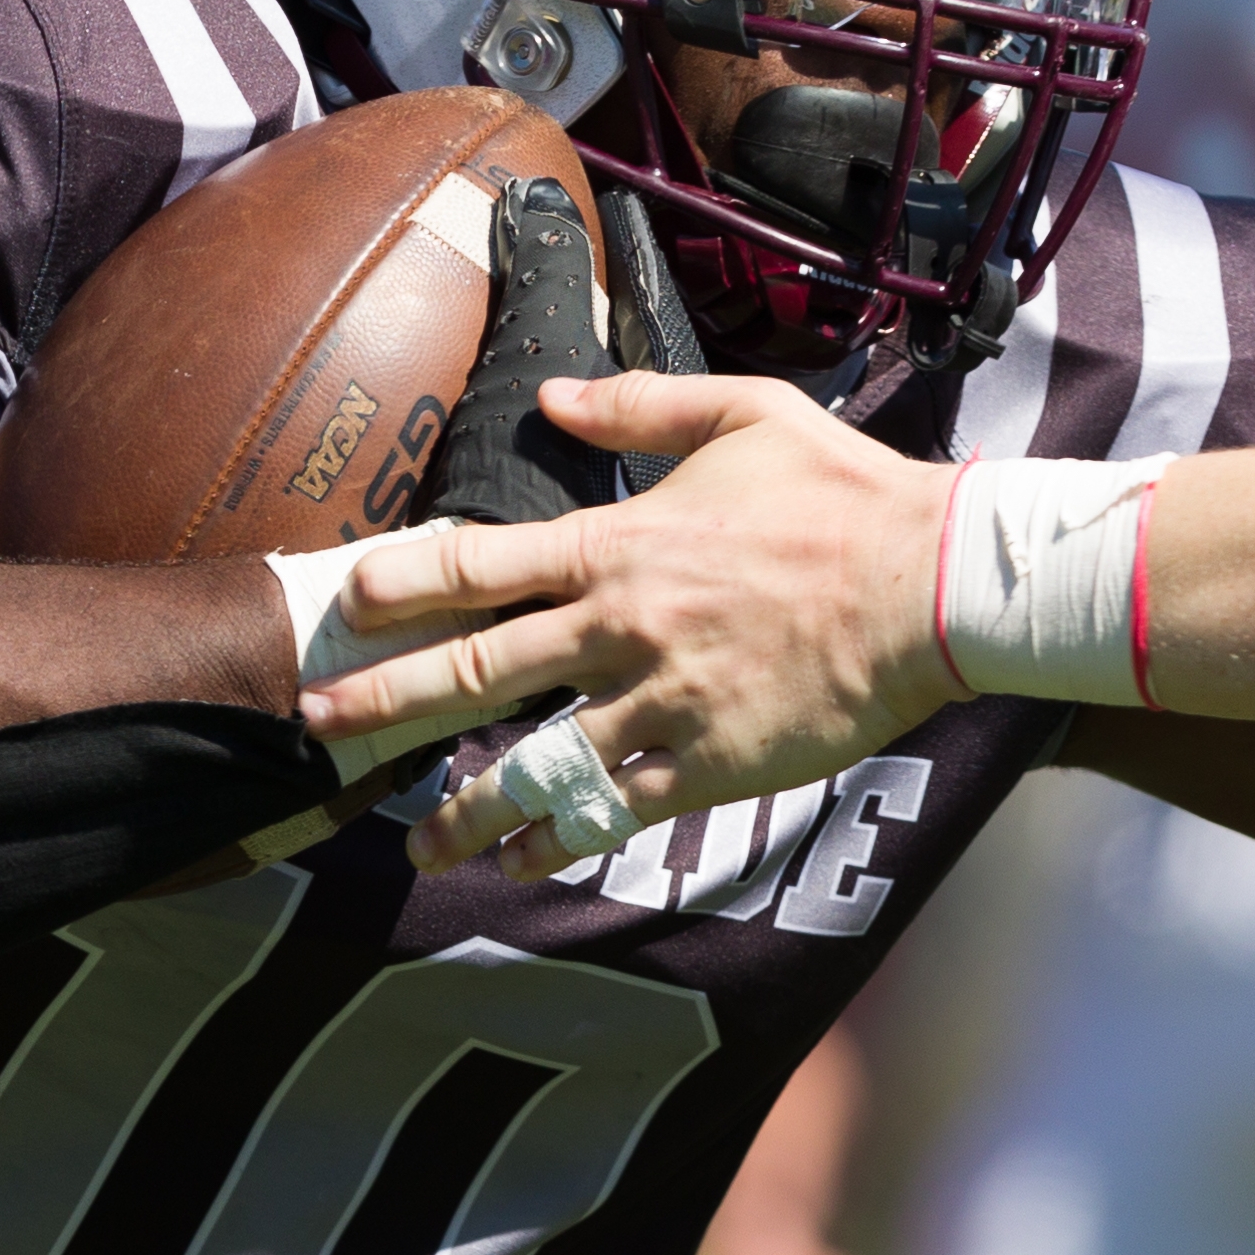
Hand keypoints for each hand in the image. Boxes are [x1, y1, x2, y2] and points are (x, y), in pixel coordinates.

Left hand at [295, 372, 962, 876]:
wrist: (935, 584)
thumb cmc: (846, 493)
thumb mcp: (745, 414)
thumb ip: (639, 405)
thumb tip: (552, 395)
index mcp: (621, 544)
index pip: (480, 565)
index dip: (403, 586)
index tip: (347, 607)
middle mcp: (622, 628)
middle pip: (478, 672)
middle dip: (388, 701)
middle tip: (319, 727)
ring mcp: (662, 703)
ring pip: (534, 763)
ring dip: (466, 806)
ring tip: (420, 839)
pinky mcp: (710, 764)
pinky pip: (612, 810)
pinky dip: (560, 838)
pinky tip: (525, 859)